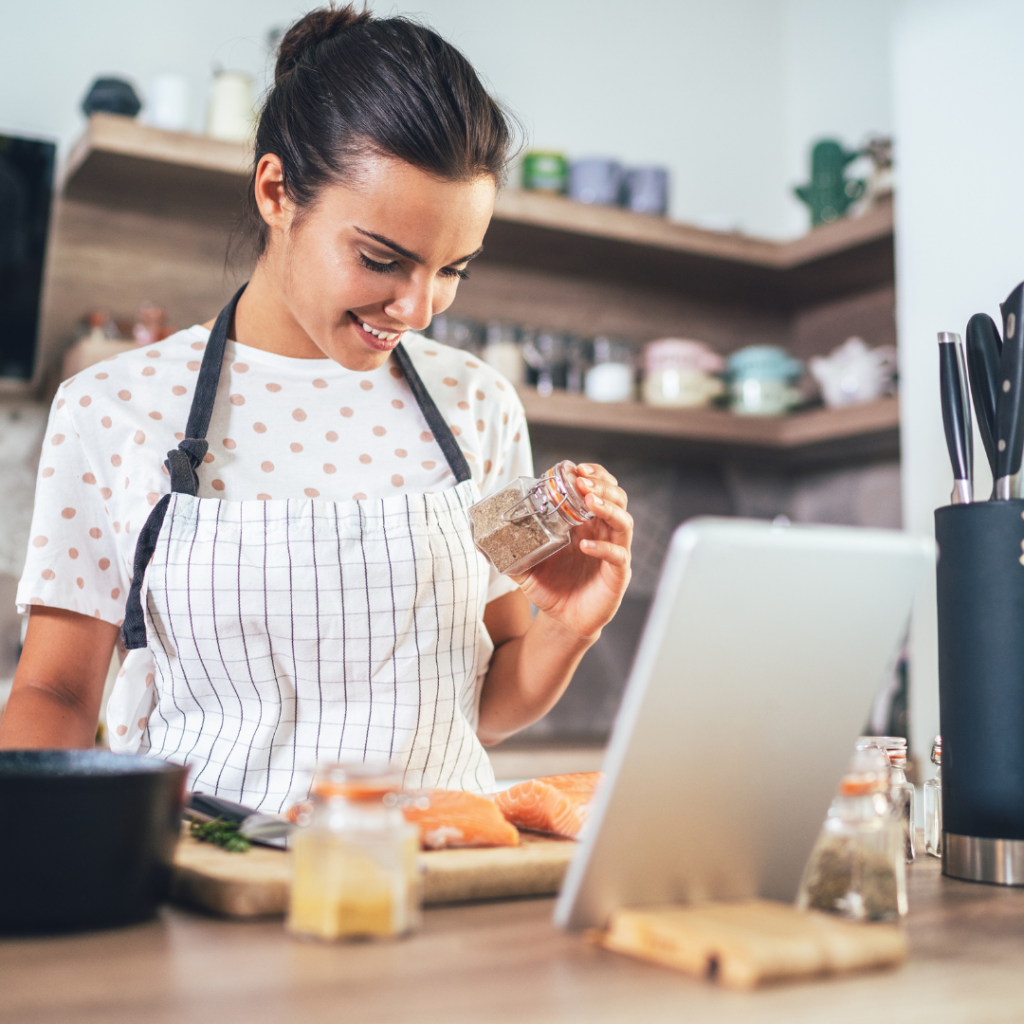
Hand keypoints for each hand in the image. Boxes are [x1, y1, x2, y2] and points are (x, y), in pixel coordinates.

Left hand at [512, 463, 631, 639]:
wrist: (562, 620)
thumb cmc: (550, 588)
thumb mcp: (525, 565)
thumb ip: (509, 549)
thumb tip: (477, 538)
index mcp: (585, 524)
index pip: (599, 489)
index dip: (593, 475)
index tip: (576, 468)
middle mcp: (603, 533)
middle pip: (617, 498)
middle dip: (601, 485)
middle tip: (582, 481)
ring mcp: (614, 552)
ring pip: (624, 522)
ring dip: (608, 507)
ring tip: (589, 501)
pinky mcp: (617, 575)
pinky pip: (618, 556)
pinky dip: (603, 548)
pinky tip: (584, 546)